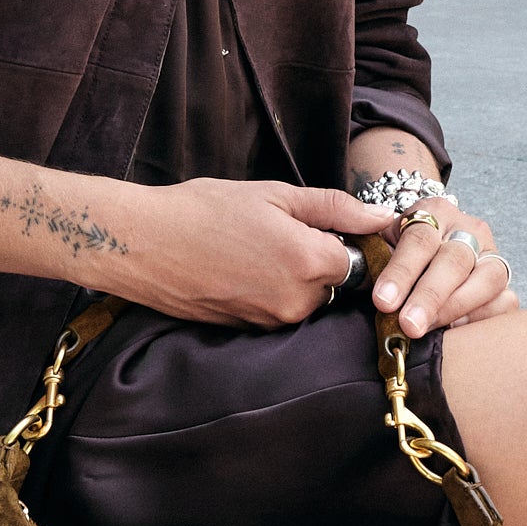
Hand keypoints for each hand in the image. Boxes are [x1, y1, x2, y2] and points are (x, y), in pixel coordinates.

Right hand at [120, 177, 401, 326]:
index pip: (359, 260)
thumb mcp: (275, 195)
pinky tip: (239, 266)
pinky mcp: (249, 330)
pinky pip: (277, 310)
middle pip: (333, 283)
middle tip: (279, 230)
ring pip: (305, 298)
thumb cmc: (205, 210)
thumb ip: (335, 208)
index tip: (325, 225)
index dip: (345, 239)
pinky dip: (268, 290)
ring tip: (253, 246)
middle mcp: (296, 301)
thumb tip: (383, 217)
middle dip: (318, 259)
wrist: (143, 244)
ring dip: (293, 276)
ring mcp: (271, 321)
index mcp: (310, 262)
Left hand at [371, 204, 516, 338]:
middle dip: (430, 295)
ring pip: (487, 278)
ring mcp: (492, 255)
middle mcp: (468, 230)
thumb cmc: (402, 252)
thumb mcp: (385, 243)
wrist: (436, 244)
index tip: (383, 301)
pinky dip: (483, 318)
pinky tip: (458, 331)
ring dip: (456, 308)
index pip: (419, 239)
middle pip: (454, 260)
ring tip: (430, 332)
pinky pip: (505, 302)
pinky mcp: (506, 283)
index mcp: (435, 213)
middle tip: (408, 325)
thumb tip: (366, 290)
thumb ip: (375, 260)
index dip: (401, 271)